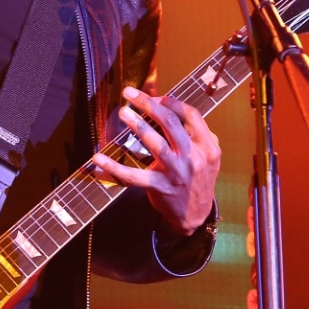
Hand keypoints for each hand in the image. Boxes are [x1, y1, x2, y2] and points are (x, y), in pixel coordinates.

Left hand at [89, 86, 220, 233]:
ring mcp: (176, 173)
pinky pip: (134, 176)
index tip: (156, 97)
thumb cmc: (198, 180)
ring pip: (156, 144)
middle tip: (129, 94)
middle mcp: (194, 157)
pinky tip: (98, 158)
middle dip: (148, 104)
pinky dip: (113, 167)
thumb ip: (200, 134)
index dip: (172, 102)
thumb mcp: (210, 156)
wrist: (195, 215)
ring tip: (123, 112)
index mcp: (207, 146)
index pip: (191, 115)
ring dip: (137, 125)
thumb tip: (174, 107)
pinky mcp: (159, 187)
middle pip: (171, 123)